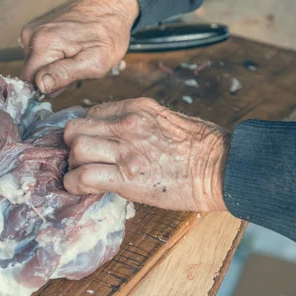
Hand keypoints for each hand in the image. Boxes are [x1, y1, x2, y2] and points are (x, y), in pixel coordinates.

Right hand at [20, 0, 138, 94]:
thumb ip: (65, 75)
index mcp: (43, 44)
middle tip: (78, 69)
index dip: (51, 89)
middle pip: (33, 74)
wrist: (110, 2)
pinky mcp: (36, 29)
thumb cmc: (108, 31)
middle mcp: (31, 35)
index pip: (31, 83)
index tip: (70, 80)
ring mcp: (32, 30)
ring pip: (38, 65)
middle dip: (54, 78)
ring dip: (56, 68)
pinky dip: (56, 57)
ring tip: (78, 58)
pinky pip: (40, 53)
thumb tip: (41, 86)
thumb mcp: (95, 61)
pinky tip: (72, 50)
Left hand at [63, 98, 230, 211]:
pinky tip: (80, 187)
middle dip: (72, 146)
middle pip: (76, 129)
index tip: (89, 143)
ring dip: (73, 165)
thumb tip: (111, 132)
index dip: (85, 130)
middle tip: (81, 159)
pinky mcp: (127, 178)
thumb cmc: (201, 146)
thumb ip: (135, 121)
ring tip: (83, 174)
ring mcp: (126, 152)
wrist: (223, 169)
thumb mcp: (165, 119)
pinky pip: (84, 176)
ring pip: (76, 151)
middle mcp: (127, 125)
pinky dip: (74, 183)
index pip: (91, 113)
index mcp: (136, 108)